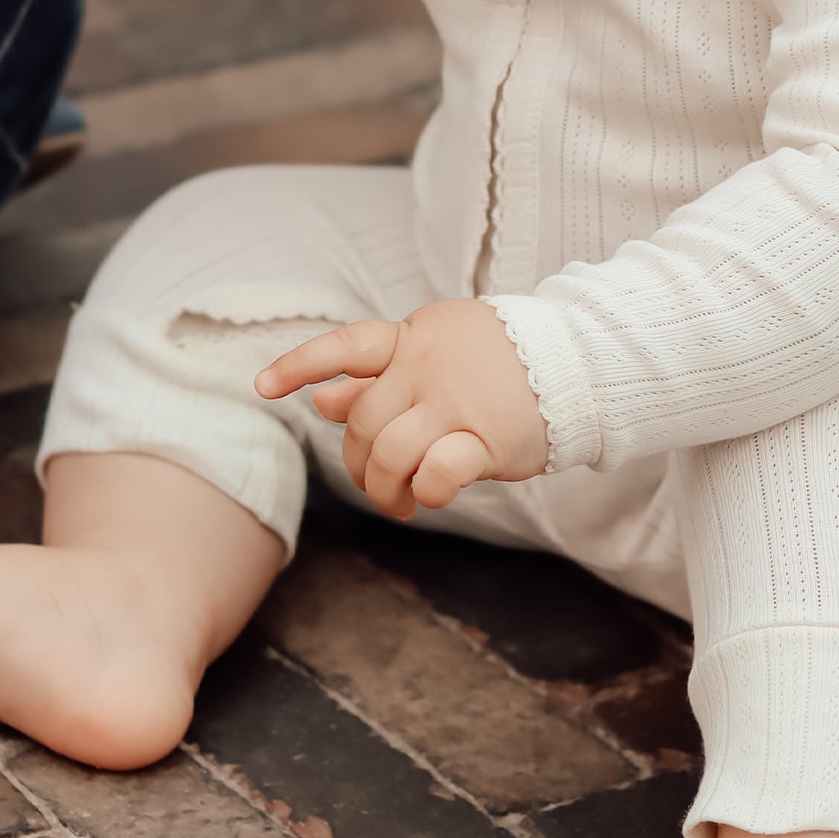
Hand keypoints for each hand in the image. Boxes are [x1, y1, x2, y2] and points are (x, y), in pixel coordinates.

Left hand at [256, 300, 548, 519]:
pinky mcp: (488, 437)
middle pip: (363, 422)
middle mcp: (428, 364)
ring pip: (389, 453)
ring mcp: (457, 399)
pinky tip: (429, 497)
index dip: (300, 365)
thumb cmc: (498, 362)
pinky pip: (436, 475)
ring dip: (383, 489)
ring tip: (399, 500)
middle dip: (358, 463)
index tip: (262, 387)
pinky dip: (425, 494)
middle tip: (376, 483)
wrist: (577, 363)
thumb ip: (381, 375)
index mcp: (413, 337)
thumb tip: (322, 400)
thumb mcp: (435, 354)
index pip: (346, 346)